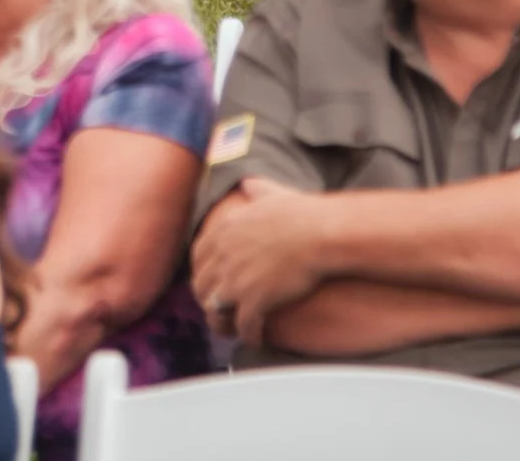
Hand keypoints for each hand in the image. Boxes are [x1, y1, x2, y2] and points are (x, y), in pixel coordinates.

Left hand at [191, 177, 328, 344]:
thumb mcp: (273, 194)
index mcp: (224, 230)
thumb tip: (248, 181)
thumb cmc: (304, 213)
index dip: (202, 273)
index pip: (198, 257)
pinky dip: (248, 335)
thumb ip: (257, 189)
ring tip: (232, 331)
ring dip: (222, 323)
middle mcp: (223, 255)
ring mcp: (236, 280)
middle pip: (201, 286)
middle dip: (208, 300)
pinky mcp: (254, 301)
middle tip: (219, 310)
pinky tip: (257, 338)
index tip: (211, 282)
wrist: (321, 233)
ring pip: (215, 310)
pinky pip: (243, 326)